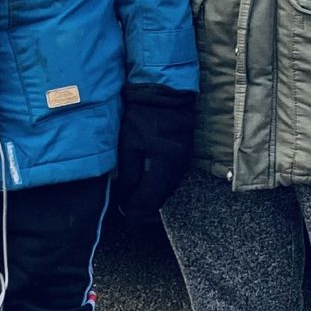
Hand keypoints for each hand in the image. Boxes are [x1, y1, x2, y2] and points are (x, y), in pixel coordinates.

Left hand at [113, 83, 195, 217]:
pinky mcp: (186, 153)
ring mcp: (184, 160)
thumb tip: (125, 197)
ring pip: (168, 190)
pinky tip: (150, 186)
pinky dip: (161, 186)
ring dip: (154, 198)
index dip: (137, 212)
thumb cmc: (143, 115)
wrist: (166, 91)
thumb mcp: (129, 144)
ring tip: (137, 202)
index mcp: (164, 165)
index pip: (149, 199)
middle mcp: (178, 166)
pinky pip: (173, 178)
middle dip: (145, 209)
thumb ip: (129, 174)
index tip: (127, 219)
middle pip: (161, 198)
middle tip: (130, 213)